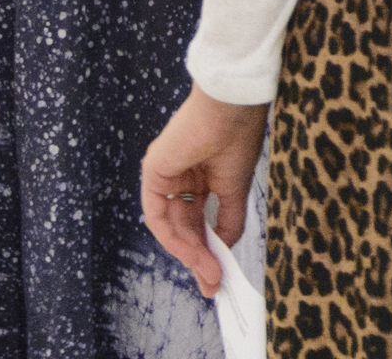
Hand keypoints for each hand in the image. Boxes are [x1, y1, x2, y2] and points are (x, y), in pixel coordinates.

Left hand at [141, 85, 266, 298]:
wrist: (230, 108)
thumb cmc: (238, 138)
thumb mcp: (236, 187)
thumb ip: (229, 220)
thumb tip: (225, 251)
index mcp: (200, 178)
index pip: (197, 221)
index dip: (208, 250)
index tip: (220, 277)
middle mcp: (179, 179)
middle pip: (184, 228)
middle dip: (198, 258)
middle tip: (213, 284)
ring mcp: (164, 177)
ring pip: (172, 227)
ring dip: (190, 254)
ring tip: (210, 274)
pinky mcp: (153, 174)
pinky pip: (158, 216)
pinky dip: (175, 239)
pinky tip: (194, 254)